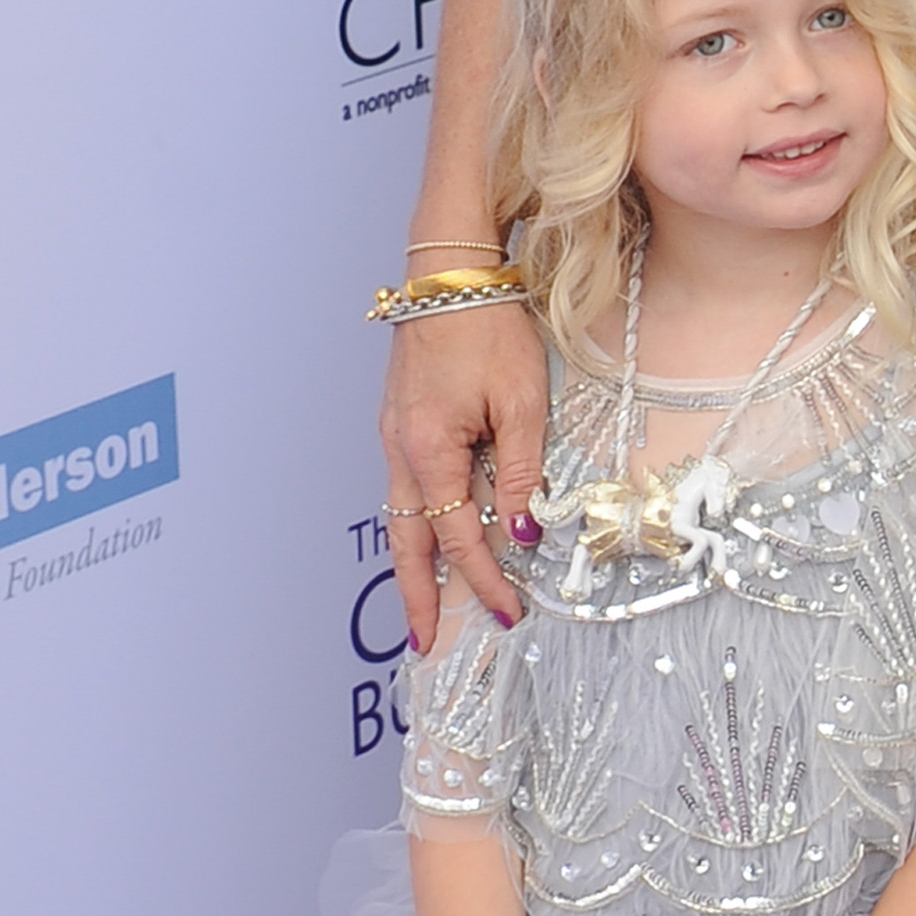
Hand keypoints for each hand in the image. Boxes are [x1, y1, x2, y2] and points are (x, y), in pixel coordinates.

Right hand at [382, 297, 547, 642]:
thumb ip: (519, 470)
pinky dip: (416, 524)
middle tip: (426, 641)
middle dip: (417, 597)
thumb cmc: (486, 326)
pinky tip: (429, 539)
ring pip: (401, 518)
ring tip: (423, 605)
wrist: (449, 273)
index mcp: (428, 450)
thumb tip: (520, 529)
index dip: (484, 581)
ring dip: (412, 566)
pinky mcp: (402, 422)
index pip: (459, 538)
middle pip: (407, 542)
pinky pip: (406, 488)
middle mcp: (401, 450)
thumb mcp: (520, 401)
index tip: (507, 613)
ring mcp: (395, 436)